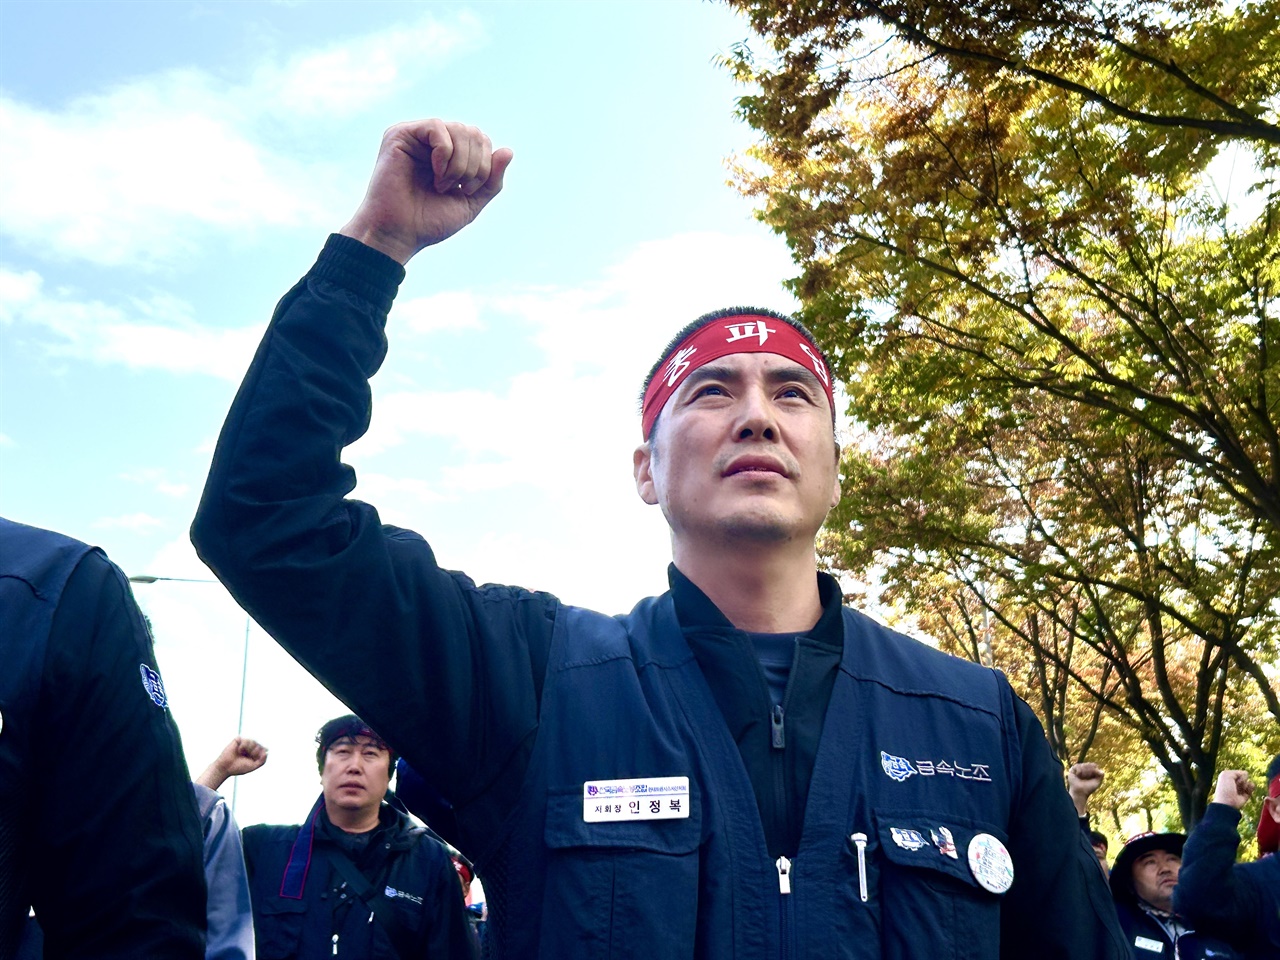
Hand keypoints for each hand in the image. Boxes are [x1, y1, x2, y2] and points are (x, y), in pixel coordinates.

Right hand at [196, 736, 267, 790]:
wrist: (226, 767)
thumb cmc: (238, 767)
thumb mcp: (253, 766)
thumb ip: (262, 761)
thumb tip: (267, 752)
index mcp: (255, 754)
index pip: (264, 749)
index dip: (261, 754)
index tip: (255, 759)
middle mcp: (251, 747)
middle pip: (260, 745)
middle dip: (255, 752)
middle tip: (248, 756)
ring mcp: (245, 743)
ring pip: (254, 741)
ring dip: (249, 748)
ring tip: (242, 753)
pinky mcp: (239, 740)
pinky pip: (246, 739)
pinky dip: (244, 746)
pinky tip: (239, 750)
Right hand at [339, 119, 512, 263]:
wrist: (399, 234)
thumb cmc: (429, 221)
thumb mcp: (470, 202)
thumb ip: (491, 179)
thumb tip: (508, 150)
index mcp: (449, 154)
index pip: (482, 140)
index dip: (486, 165)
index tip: (468, 190)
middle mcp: (432, 141)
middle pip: (474, 132)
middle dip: (475, 165)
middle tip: (457, 188)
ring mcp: (416, 136)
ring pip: (459, 128)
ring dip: (460, 163)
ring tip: (443, 185)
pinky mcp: (400, 134)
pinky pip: (437, 127)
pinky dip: (445, 154)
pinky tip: (435, 173)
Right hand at [1068, 762, 1104, 815]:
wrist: (1080, 792)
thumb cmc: (1088, 788)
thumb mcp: (1097, 782)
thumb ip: (1101, 775)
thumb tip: (1101, 770)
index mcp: (1090, 771)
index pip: (1094, 765)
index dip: (1094, 770)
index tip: (1093, 776)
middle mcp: (1084, 769)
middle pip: (1089, 764)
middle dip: (1089, 771)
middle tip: (1086, 778)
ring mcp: (1078, 769)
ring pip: (1083, 765)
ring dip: (1084, 772)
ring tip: (1081, 777)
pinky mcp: (1072, 769)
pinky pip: (1077, 766)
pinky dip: (1079, 771)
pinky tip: (1078, 775)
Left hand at [1212, 770, 1254, 809]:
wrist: (1228, 802)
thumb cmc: (1225, 788)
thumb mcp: (1226, 775)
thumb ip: (1236, 772)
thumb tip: (1246, 773)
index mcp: (1227, 777)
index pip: (1238, 772)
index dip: (1237, 774)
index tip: (1231, 778)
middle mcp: (1234, 782)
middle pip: (1243, 776)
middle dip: (1241, 779)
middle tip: (1236, 785)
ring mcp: (1240, 788)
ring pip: (1248, 781)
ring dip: (1245, 784)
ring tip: (1240, 789)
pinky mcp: (1246, 795)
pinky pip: (1251, 787)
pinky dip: (1251, 787)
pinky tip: (1248, 788)